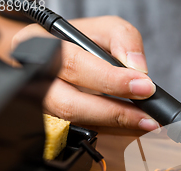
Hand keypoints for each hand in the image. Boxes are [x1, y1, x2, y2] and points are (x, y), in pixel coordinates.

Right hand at [12, 16, 158, 130]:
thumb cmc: (80, 41)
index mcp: (39, 43)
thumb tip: (137, 69)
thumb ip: (124, 40)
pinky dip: (108, 130)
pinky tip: (129, 126)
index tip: (144, 87)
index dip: (111, 80)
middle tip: (147, 115)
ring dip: (113, 125)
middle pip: (69, 104)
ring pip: (74, 122)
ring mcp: (37, 103)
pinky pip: (79, 131)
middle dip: (114, 112)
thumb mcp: (105, 28)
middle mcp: (33, 76)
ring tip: (144, 122)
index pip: (75, 66)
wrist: (56, 55)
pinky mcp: (48, 120)